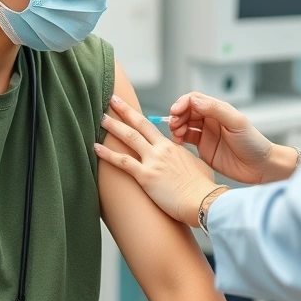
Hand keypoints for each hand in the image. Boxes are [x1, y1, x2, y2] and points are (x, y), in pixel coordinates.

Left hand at [94, 95, 219, 226]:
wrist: (204, 201)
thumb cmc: (202, 188)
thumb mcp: (196, 166)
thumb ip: (184, 159)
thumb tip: (181, 160)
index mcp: (171, 146)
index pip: (151, 127)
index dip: (137, 117)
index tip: (128, 112)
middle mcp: (160, 150)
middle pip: (138, 124)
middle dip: (123, 110)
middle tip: (111, 99)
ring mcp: (152, 161)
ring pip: (129, 137)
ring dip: (113, 127)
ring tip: (100, 118)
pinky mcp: (146, 176)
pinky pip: (122, 162)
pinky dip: (107, 154)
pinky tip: (95, 148)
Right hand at [168, 92, 300, 183]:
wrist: (261, 167)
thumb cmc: (253, 143)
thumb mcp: (236, 122)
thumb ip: (215, 110)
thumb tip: (193, 100)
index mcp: (218, 110)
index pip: (193, 100)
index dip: (182, 104)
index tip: (175, 112)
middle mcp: (211, 120)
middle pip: (186, 111)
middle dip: (176, 116)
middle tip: (174, 126)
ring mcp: (206, 134)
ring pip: (184, 125)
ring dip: (176, 128)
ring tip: (177, 136)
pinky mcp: (203, 148)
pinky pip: (186, 139)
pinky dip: (179, 140)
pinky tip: (178, 144)